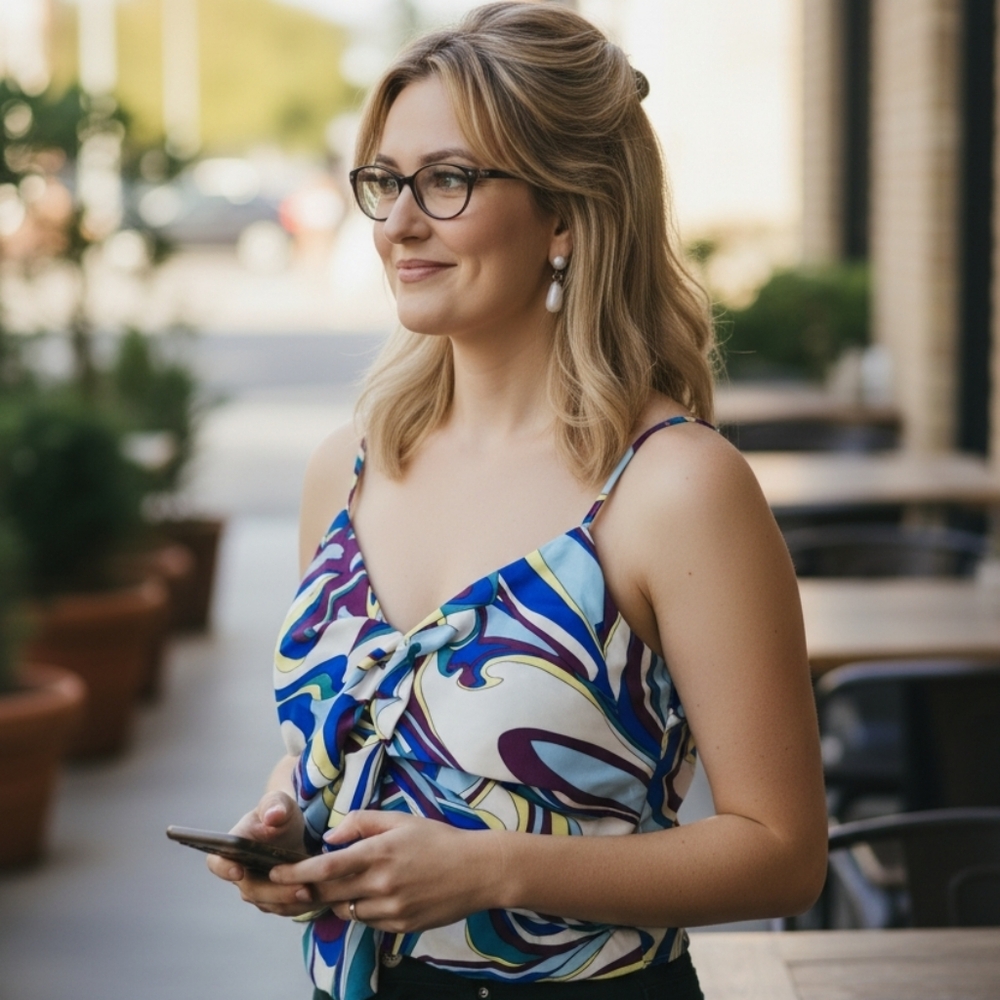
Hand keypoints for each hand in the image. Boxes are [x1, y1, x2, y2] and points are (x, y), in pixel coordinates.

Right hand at [206, 790, 311, 914]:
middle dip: (275, 892)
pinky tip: (319, 898)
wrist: (292, 830)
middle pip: (250, 890)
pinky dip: (300, 905)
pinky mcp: (273, 898)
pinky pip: (283, 907)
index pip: (218, 862)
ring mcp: (256, 888)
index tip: (239, 871)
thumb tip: (273, 815)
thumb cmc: (279, 814)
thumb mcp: (279, 802)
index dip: (224, 869)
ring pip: (268, 903)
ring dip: (289, 901)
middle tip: (301, 888)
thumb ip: (274, 805)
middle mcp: (240, 872)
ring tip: (313, 893)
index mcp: (234, 846)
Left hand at [269, 810, 506, 931]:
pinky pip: (367, 921)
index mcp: (378, 853)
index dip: (296, 872)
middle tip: (292, 883)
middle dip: (306, 889)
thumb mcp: (400, 820)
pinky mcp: (400, 927)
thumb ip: (362, 822)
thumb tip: (331, 836)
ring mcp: (390, 909)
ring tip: (346, 883)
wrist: (477, 871)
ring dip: (337, 898)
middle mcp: (380, 884)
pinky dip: (361, 909)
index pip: (326, 867)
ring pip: (346, 910)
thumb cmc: (438, 839)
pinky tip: (374, 895)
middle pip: (328, 893)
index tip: (274, 871)